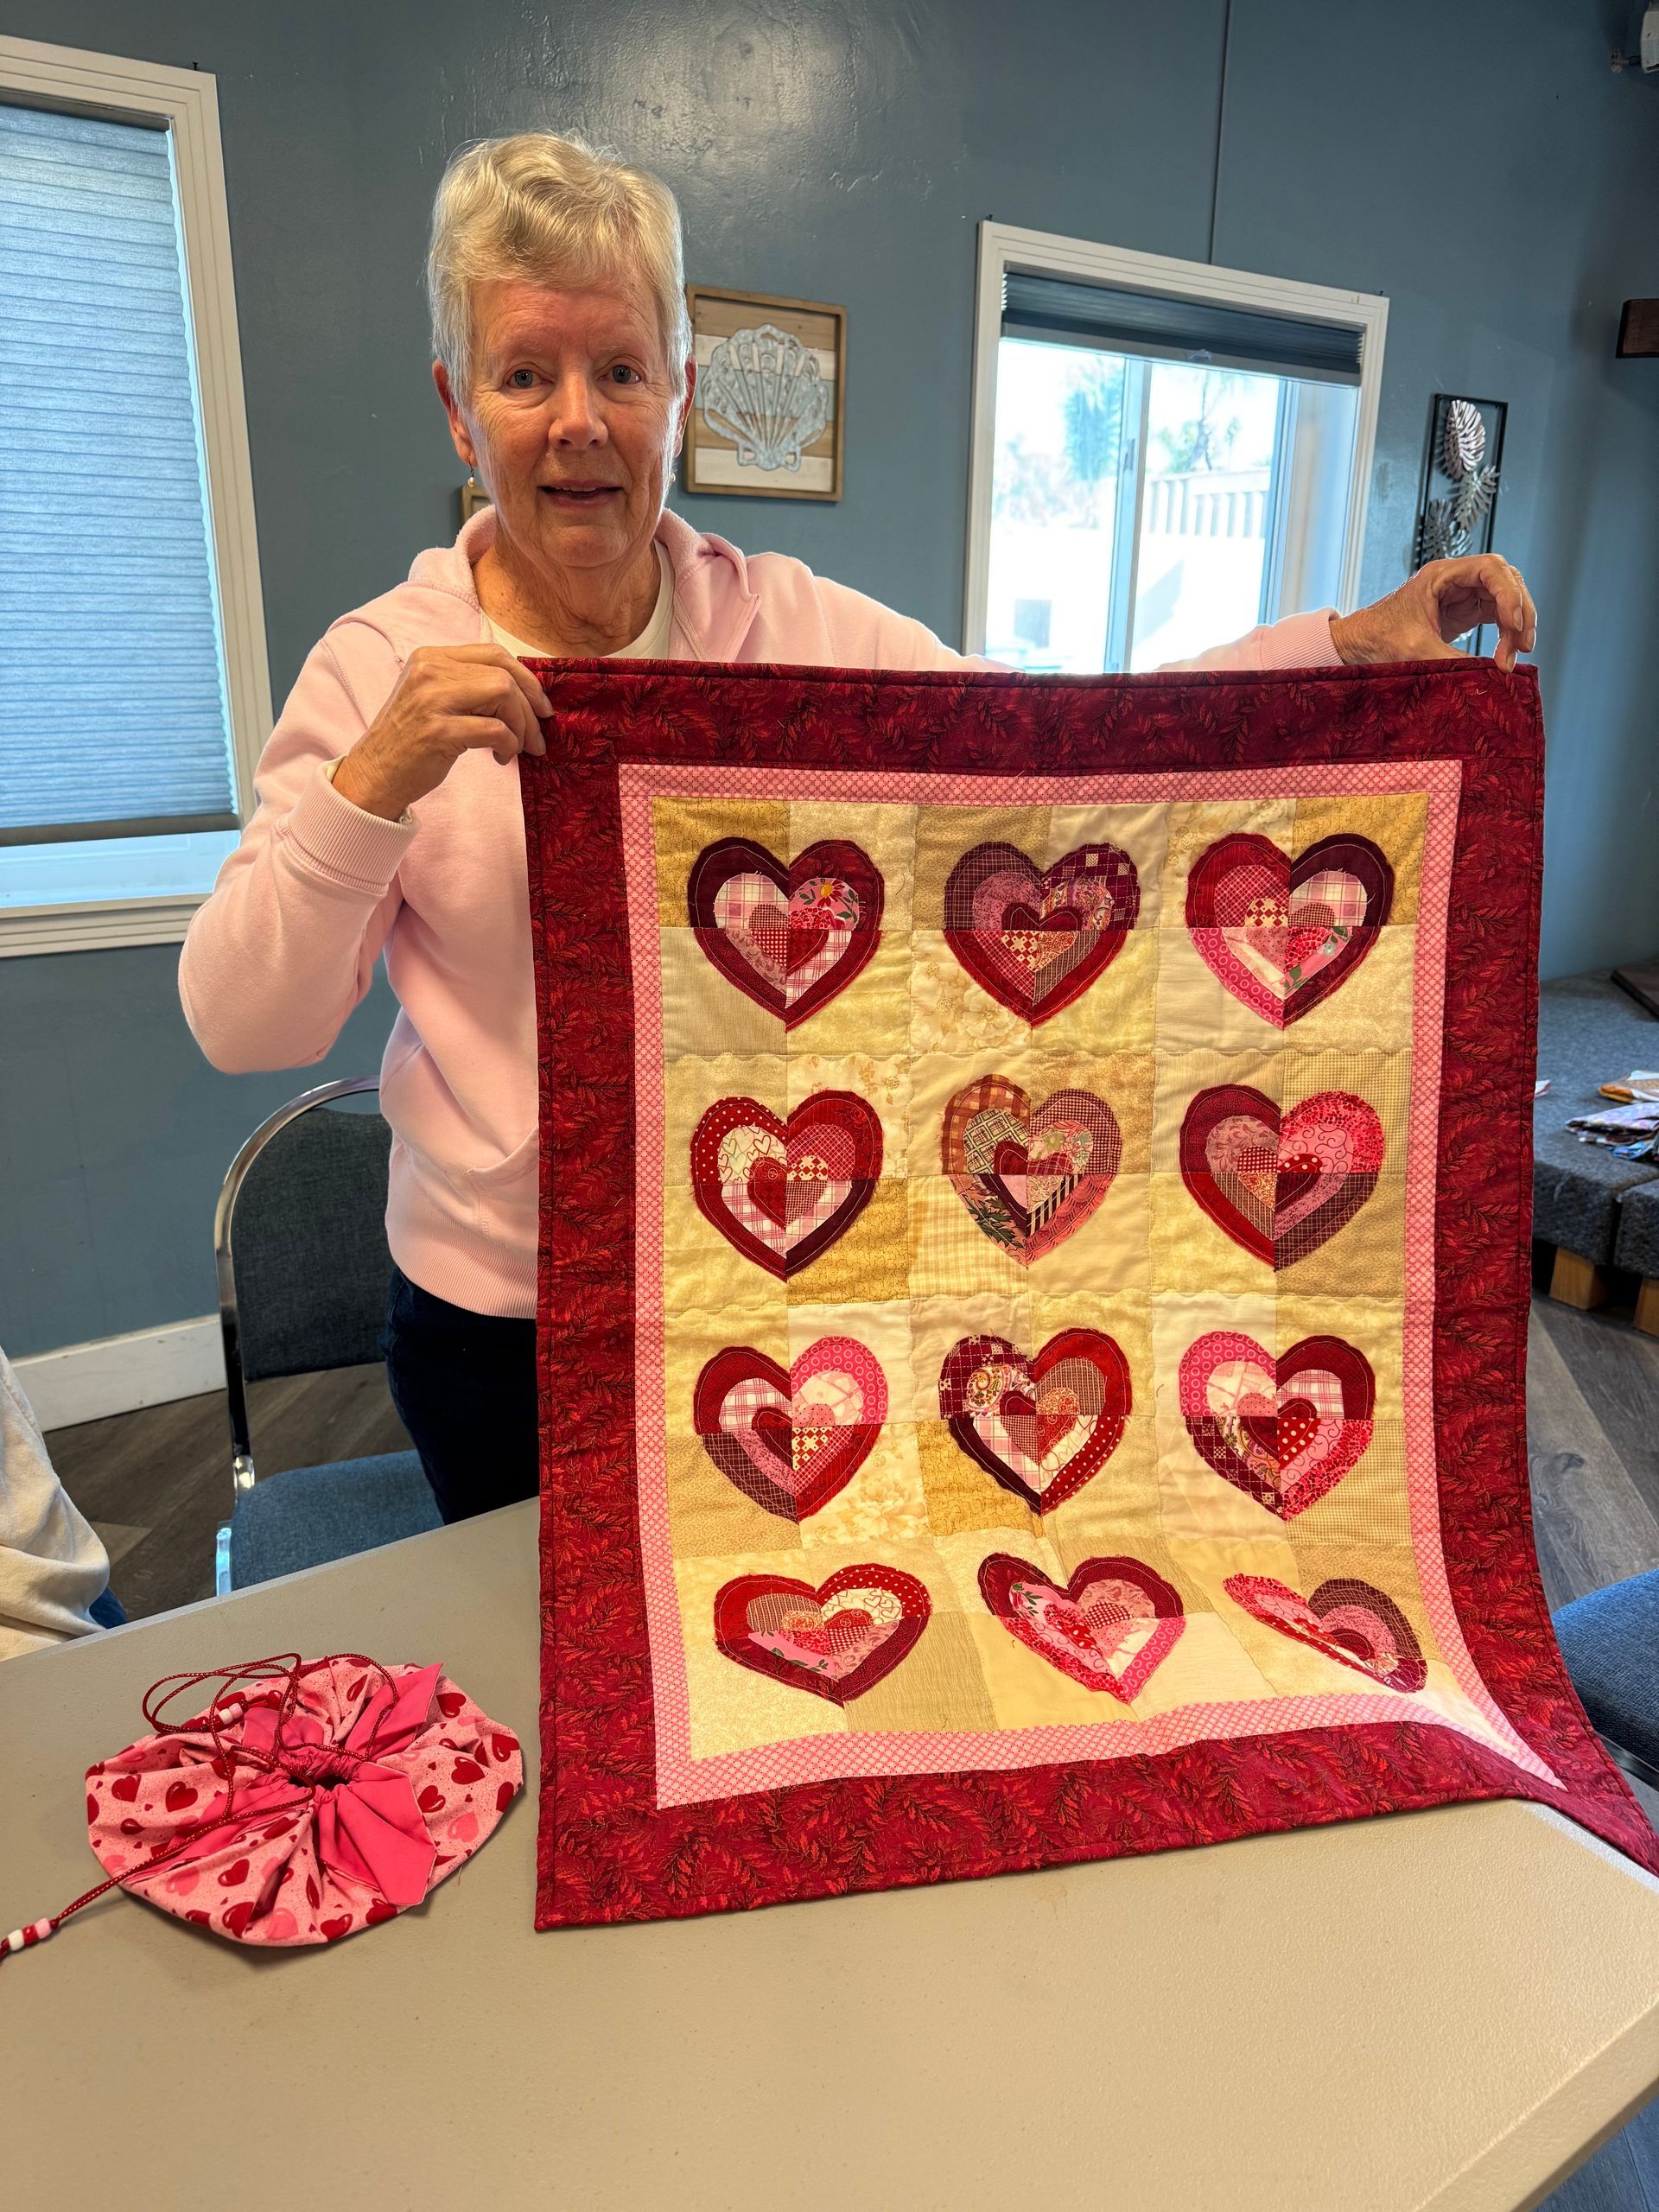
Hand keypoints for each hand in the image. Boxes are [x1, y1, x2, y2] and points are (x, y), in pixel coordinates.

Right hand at [332, 646, 551, 821]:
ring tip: (517, 748)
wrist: (373, 775)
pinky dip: (508, 745)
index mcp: (430, 657)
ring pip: (503, 694)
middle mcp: (429, 671)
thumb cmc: (410, 742)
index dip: (527, 678)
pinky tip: (500, 758)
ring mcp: (432, 699)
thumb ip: (468, 686)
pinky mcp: (438, 731)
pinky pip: (495, 730)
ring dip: (521, 726)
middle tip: (537, 736)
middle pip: (503, 674)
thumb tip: (524, 693)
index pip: (494, 653)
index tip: (540, 705)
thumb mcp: (433, 700)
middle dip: (530, 707)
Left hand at [1329, 555, 1536, 673]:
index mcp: (1441, 574)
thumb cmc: (1377, 639)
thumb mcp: (1415, 651)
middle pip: (1507, 581)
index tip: (1511, 624)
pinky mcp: (1465, 612)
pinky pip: (1497, 615)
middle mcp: (1456, 578)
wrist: (1356, 646)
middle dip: (1520, 613)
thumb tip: (1490, 676)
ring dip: (1517, 625)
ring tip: (1513, 658)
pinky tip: (1505, 655)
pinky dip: (1506, 634)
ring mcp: (1462, 594)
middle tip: (1523, 647)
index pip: (1492, 568)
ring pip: (1507, 598)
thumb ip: (1453, 660)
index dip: (1510, 594)